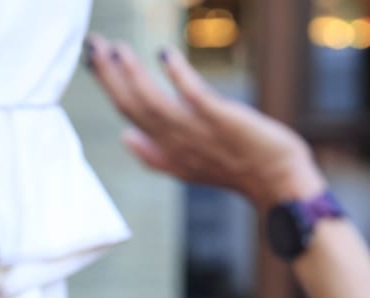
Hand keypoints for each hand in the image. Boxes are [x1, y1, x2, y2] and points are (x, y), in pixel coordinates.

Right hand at [85, 37, 321, 208]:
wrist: (277, 181)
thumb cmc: (236, 169)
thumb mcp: (187, 166)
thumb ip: (153, 153)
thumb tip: (124, 136)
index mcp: (166, 150)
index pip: (128, 113)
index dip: (108, 85)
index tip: (93, 57)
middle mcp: (176, 142)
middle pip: (133, 107)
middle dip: (109, 76)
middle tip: (92, 44)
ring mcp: (198, 133)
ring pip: (154, 103)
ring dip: (132, 75)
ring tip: (115, 48)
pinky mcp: (223, 121)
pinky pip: (195, 97)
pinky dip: (178, 76)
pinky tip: (165, 54)